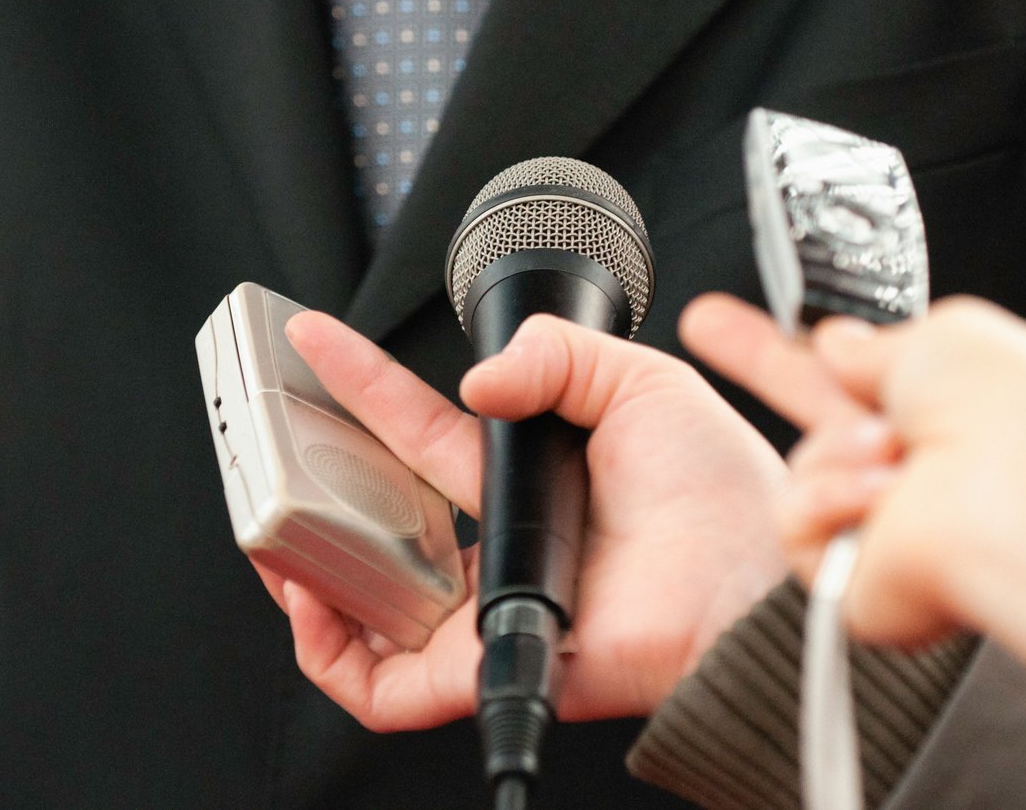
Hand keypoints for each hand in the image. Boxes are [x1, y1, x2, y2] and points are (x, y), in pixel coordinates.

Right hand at [268, 311, 790, 730]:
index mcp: (528, 474)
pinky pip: (387, 685)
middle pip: (379, 511)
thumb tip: (472, 383)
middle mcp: (498, 542)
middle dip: (316, 474)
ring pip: (367, 600)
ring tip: (273, 518)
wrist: (755, 575)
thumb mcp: (638, 380)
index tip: (315, 339)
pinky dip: (334, 655)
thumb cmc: (720, 491)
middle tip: (270, 431)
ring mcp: (487, 606)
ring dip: (308, 562)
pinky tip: (313, 601)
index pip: (419, 427)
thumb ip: (555, 355)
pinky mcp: (485, 666)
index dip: (362, 384)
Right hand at [686, 293, 1025, 702]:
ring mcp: (891, 527)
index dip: (805, 346)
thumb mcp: (941, 332)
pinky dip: (827, 502)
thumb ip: (872, 342)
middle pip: (818, 421)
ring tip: (886, 451)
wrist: (1017, 494)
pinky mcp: (858, 581)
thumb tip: (839, 344)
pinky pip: (795, 528)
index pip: (859, 376)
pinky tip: (873, 496)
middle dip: (759, 363)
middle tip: (705, 321)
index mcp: (953, 408)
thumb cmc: (1007, 414)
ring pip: (800, 473)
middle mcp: (923, 471)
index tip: (756, 321)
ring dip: (831, 450)